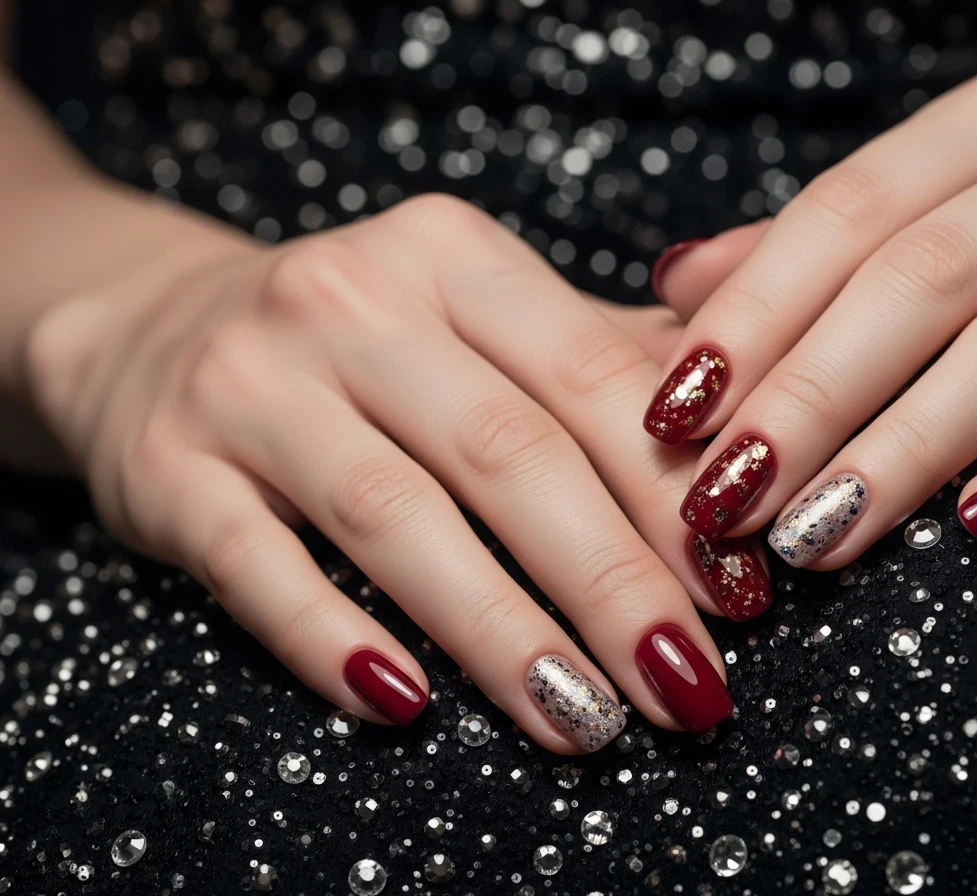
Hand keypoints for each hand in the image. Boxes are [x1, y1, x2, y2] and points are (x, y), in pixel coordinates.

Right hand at [24, 194, 753, 748]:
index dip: (675, 493)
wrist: (159, 330)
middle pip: (510, 453)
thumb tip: (750, 439)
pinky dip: (333, 640)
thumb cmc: (364, 345)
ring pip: (397, 518)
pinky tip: (405, 707)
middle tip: (689, 686)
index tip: (742, 595)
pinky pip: (258, 567)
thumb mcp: (479, 315)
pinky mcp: (171, 467)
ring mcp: (250, 382)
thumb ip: (603, 359)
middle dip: (614, 582)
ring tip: (585, 720)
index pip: (591, 376)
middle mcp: (349, 299)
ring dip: (502, 633)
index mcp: (452, 256)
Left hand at [646, 57, 976, 566]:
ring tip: (814, 535)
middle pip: (921, 279)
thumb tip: (675, 285)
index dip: (751, 315)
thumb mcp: (941, 230)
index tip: (672, 413)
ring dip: (903, 450)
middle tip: (726, 498)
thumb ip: (815, 255)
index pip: (848, 212)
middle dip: (808, 397)